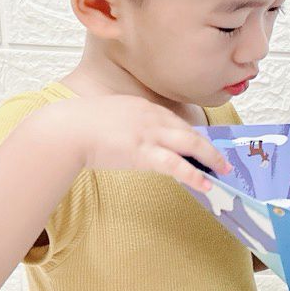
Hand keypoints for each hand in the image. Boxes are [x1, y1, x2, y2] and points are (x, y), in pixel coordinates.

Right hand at [59, 95, 231, 193]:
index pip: (175, 121)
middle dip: (209, 146)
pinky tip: (205, 184)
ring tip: (223, 171)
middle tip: (223, 160)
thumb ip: (126, 125)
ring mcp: (149, 134)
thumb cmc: (80, 126)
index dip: (191, 136)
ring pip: (190, 144)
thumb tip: (132, 142)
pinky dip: (194, 174)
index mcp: (142, 106)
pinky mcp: (143, 153)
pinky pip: (176, 165)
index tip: (202, 146)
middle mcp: (151, 116)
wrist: (66, 130)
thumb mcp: (108, 118)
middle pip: (189, 131)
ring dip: (210, 158)